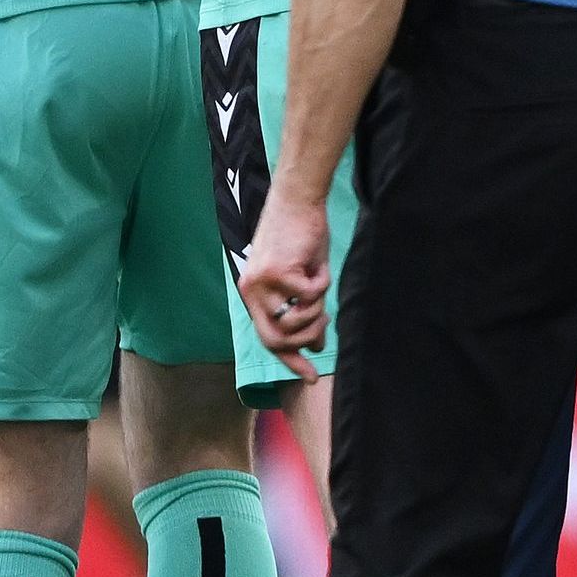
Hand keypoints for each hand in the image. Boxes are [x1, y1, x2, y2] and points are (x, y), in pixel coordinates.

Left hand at [236, 187, 334, 355]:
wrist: (297, 201)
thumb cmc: (300, 239)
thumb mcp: (302, 281)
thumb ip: (304, 312)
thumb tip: (315, 345)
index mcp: (252, 294)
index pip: (268, 339)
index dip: (290, 360)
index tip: (310, 376)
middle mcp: (251, 290)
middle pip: (278, 338)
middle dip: (307, 337)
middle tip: (324, 324)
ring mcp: (262, 282)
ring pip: (296, 320)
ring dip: (316, 309)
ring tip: (320, 287)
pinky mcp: (278, 271)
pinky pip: (309, 295)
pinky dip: (322, 284)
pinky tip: (317, 266)